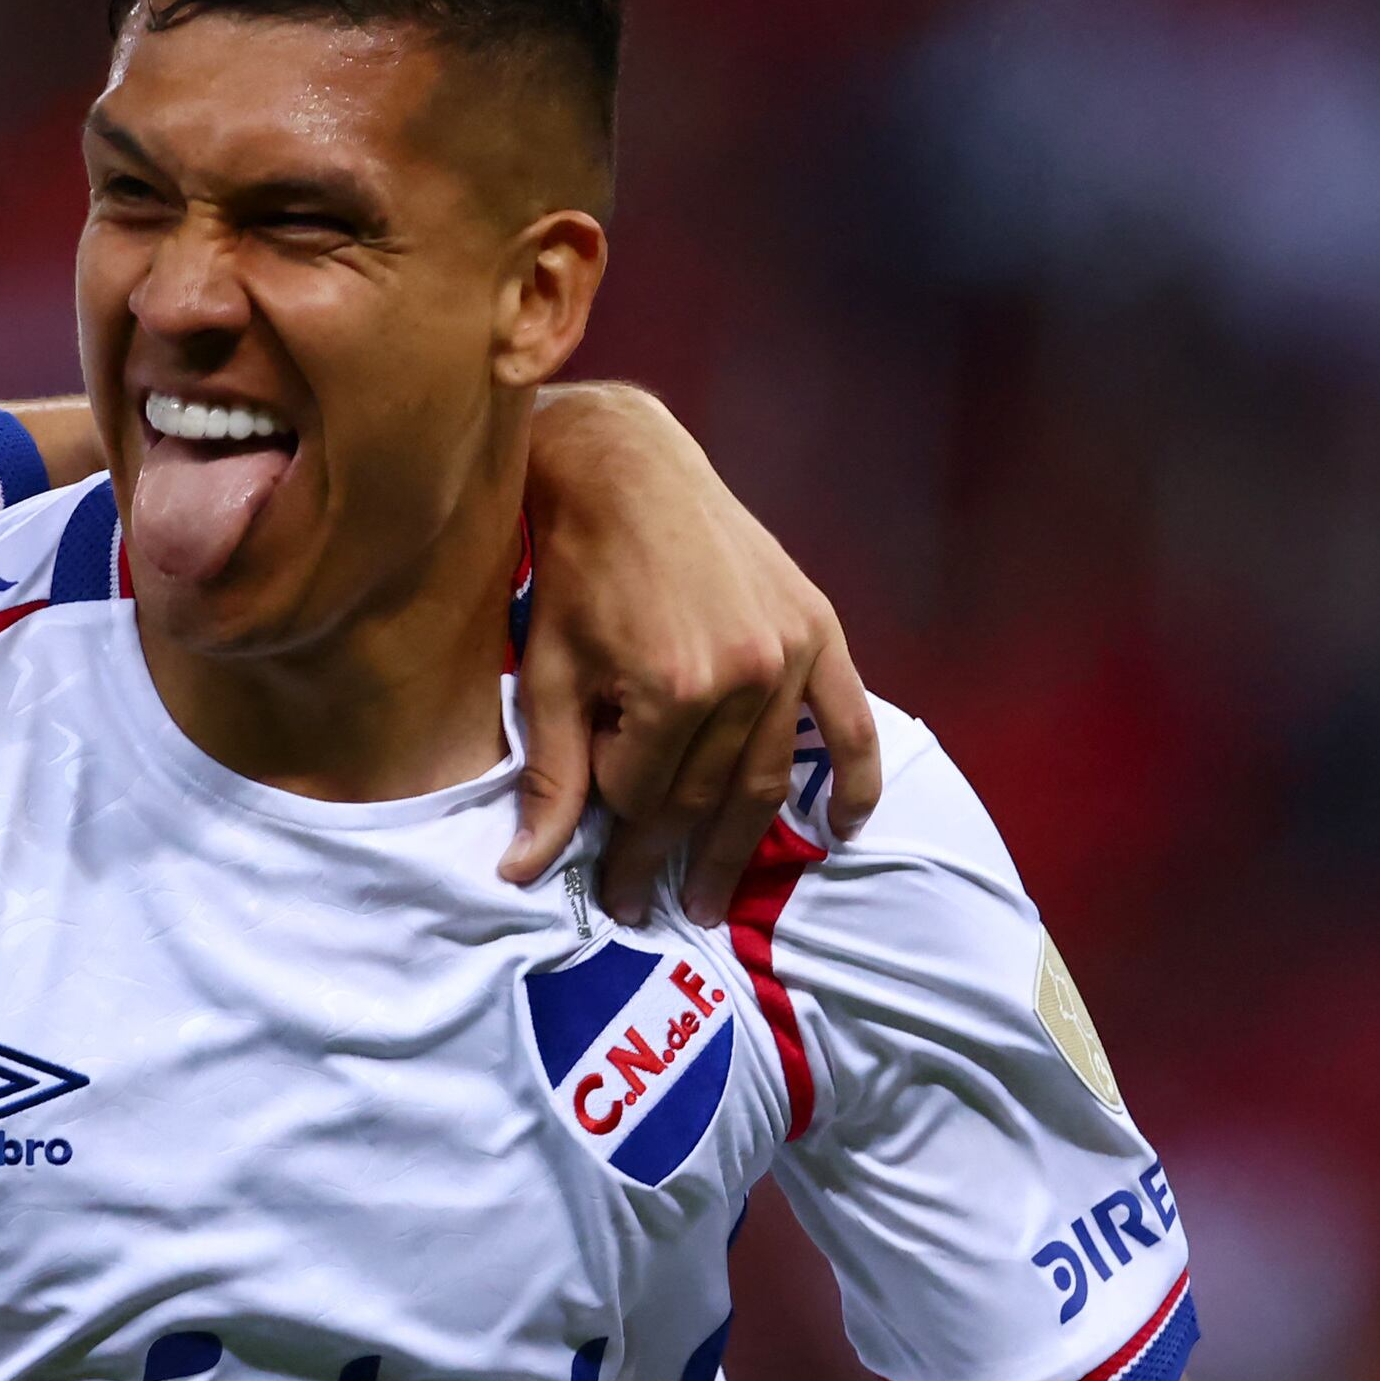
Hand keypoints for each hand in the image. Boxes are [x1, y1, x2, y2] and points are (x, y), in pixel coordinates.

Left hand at [508, 381, 882, 921]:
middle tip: (654, 910)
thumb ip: (550, 777)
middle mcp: (745, 676)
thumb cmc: (574, 570)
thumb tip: (524, 870)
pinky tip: (840, 829)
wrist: (626, 470)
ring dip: (742, 845)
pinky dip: (856, 781)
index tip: (606, 888)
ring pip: (768, 777)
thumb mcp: (546, 676)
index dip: (619, 844)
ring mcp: (791, 653)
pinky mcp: (819, 627)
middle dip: (672, 861)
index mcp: (673, 688)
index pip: (645, 798)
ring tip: (714, 893)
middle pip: (706, 797)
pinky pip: (850, 722)